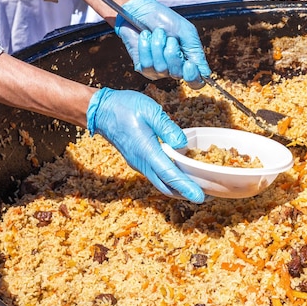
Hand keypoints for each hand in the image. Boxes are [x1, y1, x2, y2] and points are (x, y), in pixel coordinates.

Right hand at [86, 87, 204, 202]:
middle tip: (206, 195)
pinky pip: (156, 176)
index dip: (187, 187)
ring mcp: (139, 163)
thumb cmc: (123, 107)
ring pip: (160, 183)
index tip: (201, 197)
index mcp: (147, 152)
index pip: (170, 175)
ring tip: (197, 188)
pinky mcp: (138, 160)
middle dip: (186, 194)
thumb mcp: (150, 111)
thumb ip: (167, 128)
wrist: (100, 111)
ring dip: (178, 189)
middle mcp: (142, 162)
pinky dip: (169, 181)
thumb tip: (182, 144)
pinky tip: (180, 175)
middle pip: (166, 187)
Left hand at [115, 0, 210, 88]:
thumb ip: (196, 53)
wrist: (141, 9)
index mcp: (189, 60)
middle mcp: (174, 68)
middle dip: (172, 53)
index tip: (188, 63)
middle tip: (170, 38)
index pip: (196, 81)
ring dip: (158, 46)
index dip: (193, 76)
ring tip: (157, 33)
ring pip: (161, 68)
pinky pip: (147, 65)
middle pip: (177, 74)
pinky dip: (146, 47)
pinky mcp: (143, 67)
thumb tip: (206, 74)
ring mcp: (158, 70)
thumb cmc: (165, 19)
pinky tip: (146, 36)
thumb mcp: (186, 32)